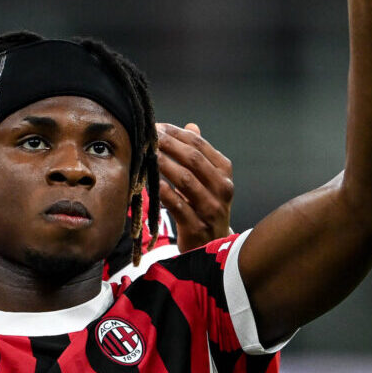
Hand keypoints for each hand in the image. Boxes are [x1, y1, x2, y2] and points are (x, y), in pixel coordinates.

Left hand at [156, 122, 234, 249]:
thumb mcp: (208, 181)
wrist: (212, 246)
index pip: (200, 145)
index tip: (157, 126)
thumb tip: (191, 126)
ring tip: (147, 154)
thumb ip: (200, 155)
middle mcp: (222, 189)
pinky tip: (150, 183)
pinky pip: (178, 205)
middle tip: (149, 136)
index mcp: (224, 173)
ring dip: (164, 164)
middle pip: (193, 159)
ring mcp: (212, 209)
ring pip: (185, 180)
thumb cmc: (205, 208)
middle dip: (168, 144)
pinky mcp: (198, 227)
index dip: (177, 133)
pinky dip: (163, 192)